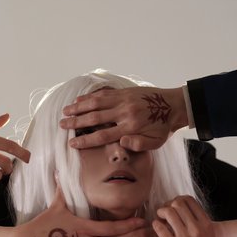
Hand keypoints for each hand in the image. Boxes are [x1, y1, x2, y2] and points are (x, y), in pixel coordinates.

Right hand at [60, 86, 187, 151]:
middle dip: (76, 122)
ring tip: (65, 111)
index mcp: (130, 127)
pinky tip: (80, 100)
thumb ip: (138, 144)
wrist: (175, 105)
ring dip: (79, 107)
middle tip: (62, 125)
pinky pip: (104, 94)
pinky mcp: (125, 92)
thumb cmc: (163, 127)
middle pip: (95, 117)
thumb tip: (121, 143)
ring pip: (96, 103)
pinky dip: (91, 97)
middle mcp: (124, 112)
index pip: (103, 135)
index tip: (72, 143)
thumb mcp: (155, 143)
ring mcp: (123, 100)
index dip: (86, 140)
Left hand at [152, 196, 228, 236]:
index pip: (189, 200)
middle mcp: (197, 229)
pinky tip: (156, 229)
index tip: (173, 207)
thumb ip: (198, 223)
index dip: (177, 200)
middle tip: (163, 213)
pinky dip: (155, 225)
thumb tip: (181, 209)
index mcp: (206, 224)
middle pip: (177, 204)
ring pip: (168, 213)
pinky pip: (160, 228)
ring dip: (160, 213)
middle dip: (167, 206)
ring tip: (159, 220)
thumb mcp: (208, 236)